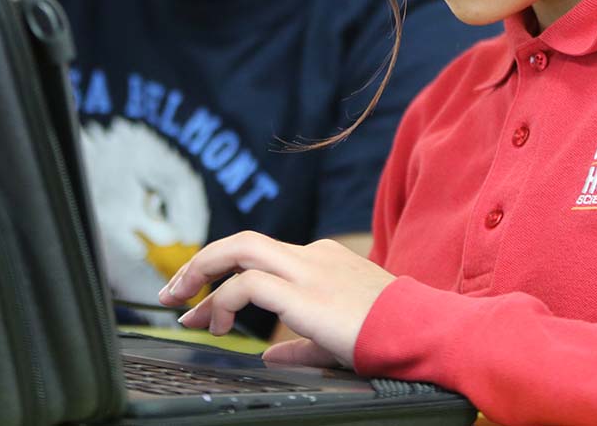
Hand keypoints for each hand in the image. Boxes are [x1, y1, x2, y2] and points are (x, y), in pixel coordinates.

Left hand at [157, 232, 395, 368]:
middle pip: (242, 242)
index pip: (262, 256)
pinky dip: (224, 301)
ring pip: (239, 249)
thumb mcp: (338, 341)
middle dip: (201, 264)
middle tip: (171, 292)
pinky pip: (248, 285)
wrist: (425, 334)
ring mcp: (308, 268)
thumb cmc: (390, 339)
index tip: (202, 303)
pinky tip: (217, 326)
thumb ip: (300, 345)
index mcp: (323, 261)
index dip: (226, 276)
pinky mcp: (304, 291)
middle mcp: (312, 255)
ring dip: (201, 273)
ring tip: (179, 305)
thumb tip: (268, 355)